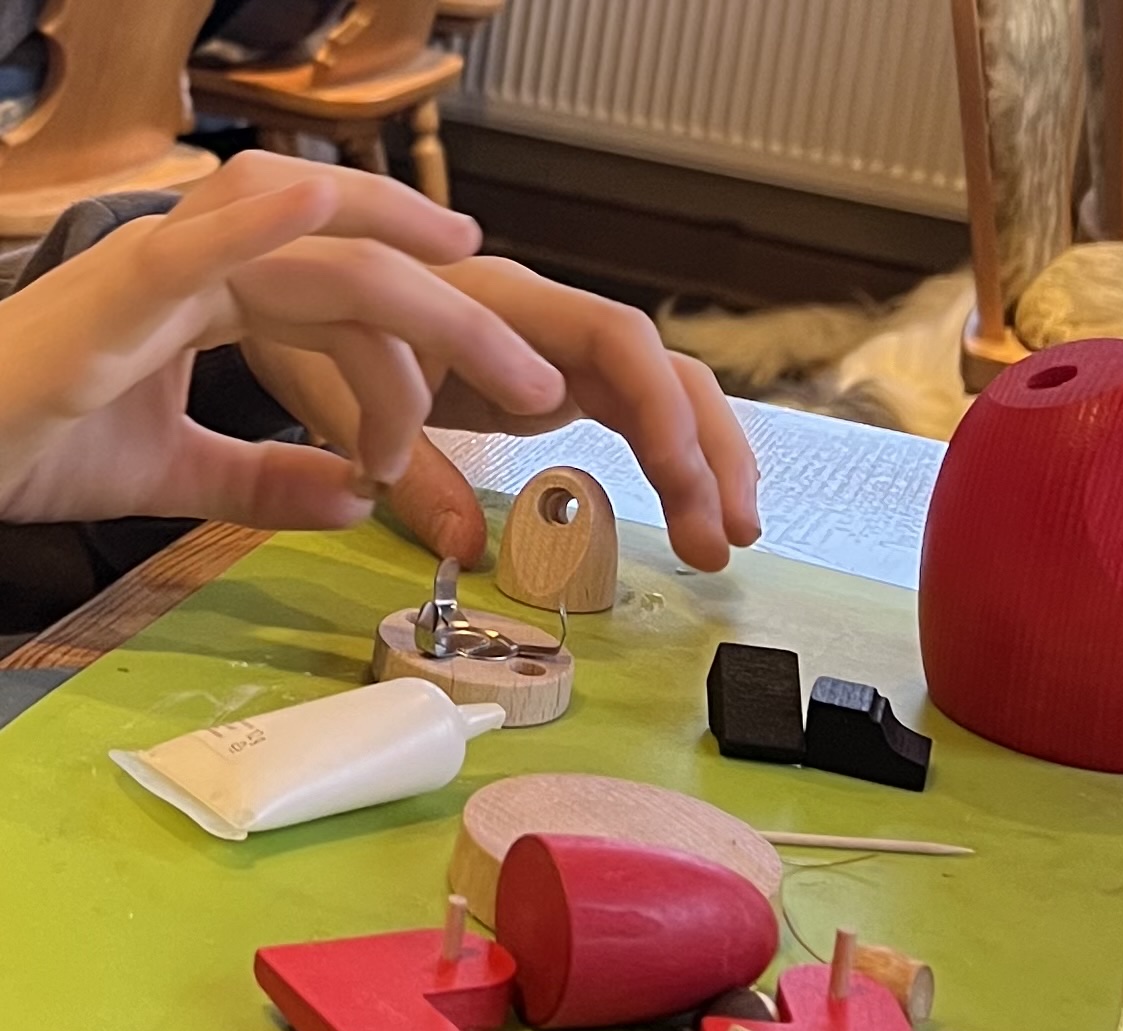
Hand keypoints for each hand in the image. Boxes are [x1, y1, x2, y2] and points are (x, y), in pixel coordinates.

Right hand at [0, 152, 566, 530]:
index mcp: (220, 297)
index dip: (426, 338)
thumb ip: (269, 481)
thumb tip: (355, 500)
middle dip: (462, 324)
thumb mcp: (181, 476)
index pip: (349, 297)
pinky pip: (203, 242)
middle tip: (540, 384)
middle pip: (361, 272)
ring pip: (320, 260)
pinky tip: (328, 208)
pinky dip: (268, 220)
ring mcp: (162, 267)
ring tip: (505, 355)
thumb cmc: (33, 445)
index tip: (479, 403)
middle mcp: (203, 265)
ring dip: (423, 302)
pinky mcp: (115, 292)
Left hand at [248, 256, 761, 571]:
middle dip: (706, 450)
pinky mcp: (553, 379)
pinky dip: (669, 459)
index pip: (615, 341)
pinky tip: (692, 507)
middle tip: (727, 537)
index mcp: (502, 306)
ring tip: (730, 538)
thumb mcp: (334, 394)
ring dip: (707, 461)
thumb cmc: (304, 319)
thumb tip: (467, 550)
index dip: (658, 407)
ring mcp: (556, 350)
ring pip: (663, 391)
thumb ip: (402, 464)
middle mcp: (546, 320)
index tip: (679, 482)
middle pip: (663, 370)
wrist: (286, 282)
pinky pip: (633, 410)